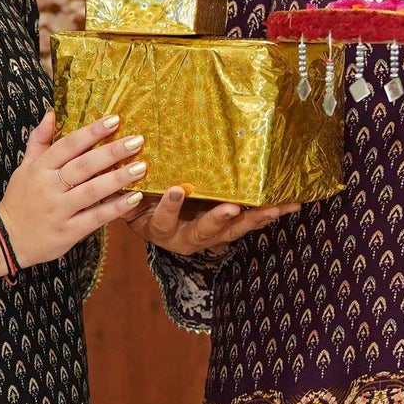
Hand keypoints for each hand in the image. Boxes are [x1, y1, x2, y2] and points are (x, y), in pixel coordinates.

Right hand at [0, 110, 148, 265]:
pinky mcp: (67, 232)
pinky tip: (134, 198)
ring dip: (118, 178)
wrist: (6, 239)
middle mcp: (49, 187)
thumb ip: (39, 141)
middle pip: (83, 166)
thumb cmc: (20, 200)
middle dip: (111, 152)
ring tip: (141, 167)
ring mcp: (59, 210)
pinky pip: (95, 218)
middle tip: (137, 141)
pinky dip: (115, 208)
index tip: (115, 120)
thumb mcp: (24, 168)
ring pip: (92, 191)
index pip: (68, 145)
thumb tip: (51, 113)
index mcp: (40, 168)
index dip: (92, 132)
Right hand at [127, 185, 298, 255]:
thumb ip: (126, 189)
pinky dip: (270, 214)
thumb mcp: (130, 199)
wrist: (157, 218)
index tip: (175, 190)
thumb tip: (113, 165)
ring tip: (275, 208)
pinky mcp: (230, 226)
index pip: (163, 222)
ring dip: (255, 220)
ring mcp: (212, 234)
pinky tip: (290, 204)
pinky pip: (251, 221)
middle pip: (204, 233)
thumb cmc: (141, 203)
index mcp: (162, 230)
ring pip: (234, 230)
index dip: (169, 208)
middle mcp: (189, 238)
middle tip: (231, 208)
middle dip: (218, 220)